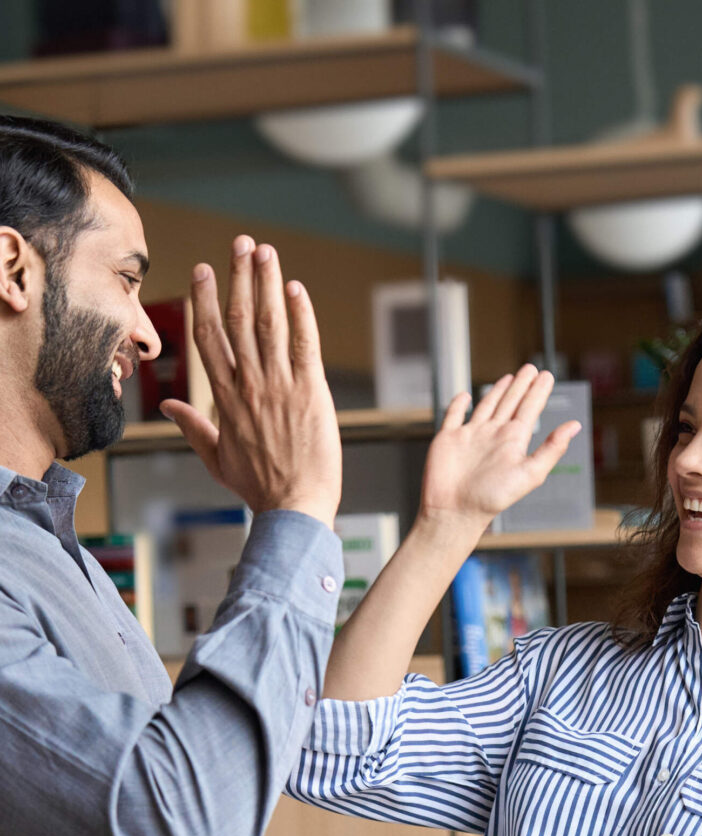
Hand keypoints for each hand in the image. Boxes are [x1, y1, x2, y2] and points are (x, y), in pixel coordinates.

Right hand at [160, 235, 341, 525]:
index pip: (209, 338)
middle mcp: (249, 385)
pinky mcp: (312, 392)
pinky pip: (305, 345)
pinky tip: (295, 289)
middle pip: (238, 320)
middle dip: (238, 277)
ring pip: (269, 324)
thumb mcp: (217, 458)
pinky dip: (301, 315)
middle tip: (240, 243)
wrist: (293, 508)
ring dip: (266, 284)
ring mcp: (280, 387)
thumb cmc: (259, 487)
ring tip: (265, 251)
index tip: (204, 270)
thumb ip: (193, 428)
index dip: (205, 300)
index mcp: (225, 399)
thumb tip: (171, 407)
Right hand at [418, 364, 579, 535]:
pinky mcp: (448, 438)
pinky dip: (458, 405)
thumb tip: (575, 426)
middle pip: (511, 402)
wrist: (455, 511)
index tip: (547, 375)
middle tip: (531, 368)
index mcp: (513, 441)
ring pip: (487, 406)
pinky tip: (464, 396)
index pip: (530, 408)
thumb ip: (551, 449)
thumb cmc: (492, 498)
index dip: (538, 391)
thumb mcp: (530, 473)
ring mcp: (471, 436)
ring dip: (498, 391)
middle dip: (521, 385)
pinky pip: (453, 416)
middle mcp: (493, 435)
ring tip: (509, 378)